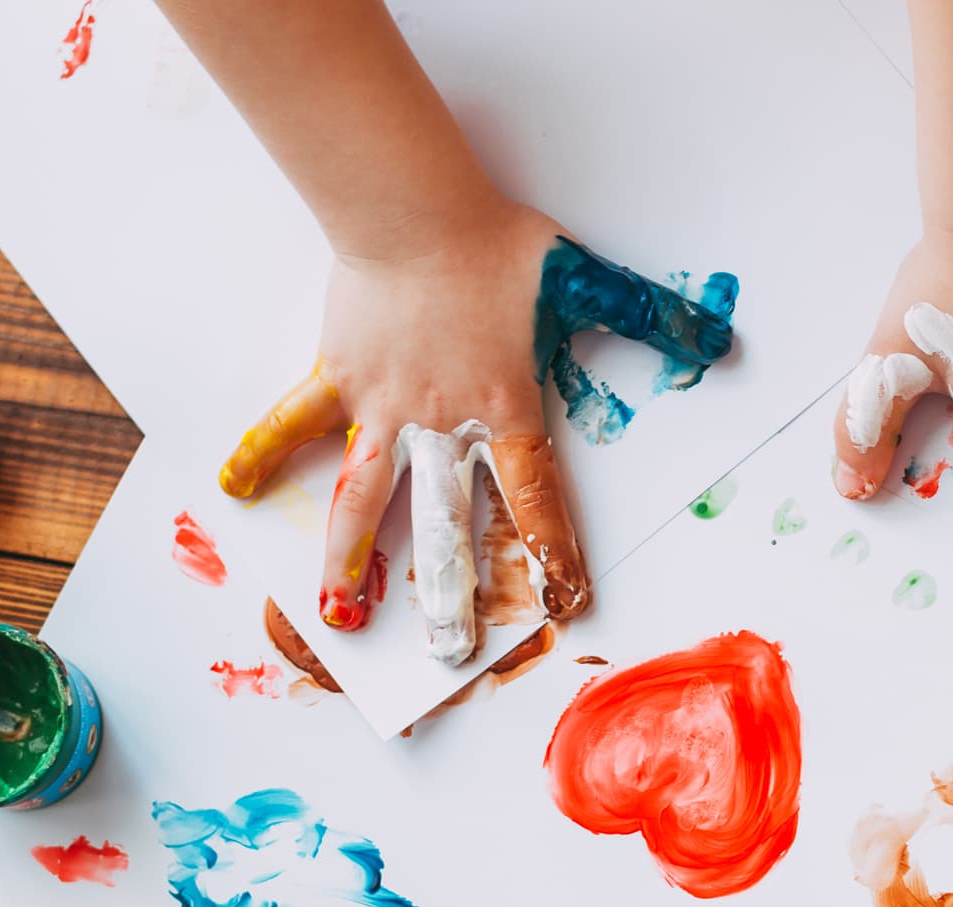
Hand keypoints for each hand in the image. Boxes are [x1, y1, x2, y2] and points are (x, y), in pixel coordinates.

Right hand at [219, 197, 733, 663]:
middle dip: (453, 594)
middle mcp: (443, 425)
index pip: (536, 500)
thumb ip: (648, 317)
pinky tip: (235, 491)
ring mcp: (383, 408)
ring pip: (365, 499)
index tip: (564, 601)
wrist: (415, 210)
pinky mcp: (337, 378)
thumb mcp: (583, 281)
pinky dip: (263, 454)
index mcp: (505, 411)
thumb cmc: (496, 247)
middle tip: (448, 650)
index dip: (552, 554)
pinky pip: (295, 425)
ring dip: (350, 559)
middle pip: (450, 524)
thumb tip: (717, 340)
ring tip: (339, 614)